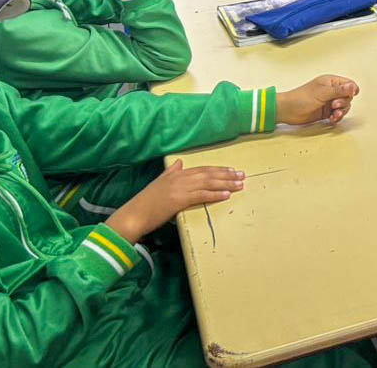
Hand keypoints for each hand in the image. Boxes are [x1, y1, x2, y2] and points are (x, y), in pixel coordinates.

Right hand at [105, 159, 244, 243]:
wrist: (134, 214)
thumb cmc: (146, 202)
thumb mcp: (159, 182)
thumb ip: (171, 171)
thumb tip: (180, 162)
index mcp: (176, 173)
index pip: (202, 169)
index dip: (218, 169)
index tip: (232, 170)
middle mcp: (180, 177)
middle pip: (208, 174)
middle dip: (227, 175)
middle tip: (242, 176)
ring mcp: (179, 188)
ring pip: (208, 183)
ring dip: (226, 184)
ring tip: (240, 185)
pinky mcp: (179, 200)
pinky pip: (201, 195)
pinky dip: (215, 194)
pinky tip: (227, 195)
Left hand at [275, 75, 359, 124]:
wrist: (288, 111)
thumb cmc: (301, 98)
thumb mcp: (322, 93)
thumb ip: (339, 91)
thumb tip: (353, 87)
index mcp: (331, 82)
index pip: (349, 84)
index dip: (351, 90)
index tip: (349, 96)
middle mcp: (331, 91)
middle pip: (348, 97)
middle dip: (344, 103)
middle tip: (334, 105)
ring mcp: (329, 102)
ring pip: (344, 107)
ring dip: (341, 112)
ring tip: (334, 115)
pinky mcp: (326, 112)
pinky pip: (337, 114)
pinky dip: (336, 117)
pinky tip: (331, 119)